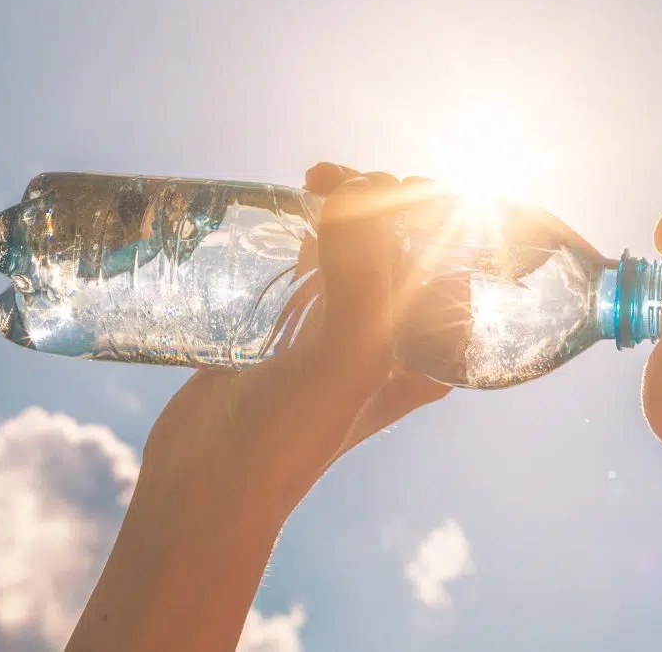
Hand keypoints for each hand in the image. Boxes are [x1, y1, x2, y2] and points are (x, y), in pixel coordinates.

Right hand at [145, 162, 450, 509]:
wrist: (206, 483)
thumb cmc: (288, 436)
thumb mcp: (344, 360)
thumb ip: (362, 278)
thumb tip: (360, 190)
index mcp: (430, 351)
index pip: (454, 258)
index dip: (431, 209)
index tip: (385, 182)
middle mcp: (396, 338)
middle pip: (408, 244)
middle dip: (383, 198)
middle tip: (335, 179)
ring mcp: (345, 328)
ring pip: (363, 245)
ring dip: (349, 204)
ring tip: (315, 181)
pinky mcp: (297, 324)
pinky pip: (319, 260)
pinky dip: (314, 228)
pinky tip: (297, 209)